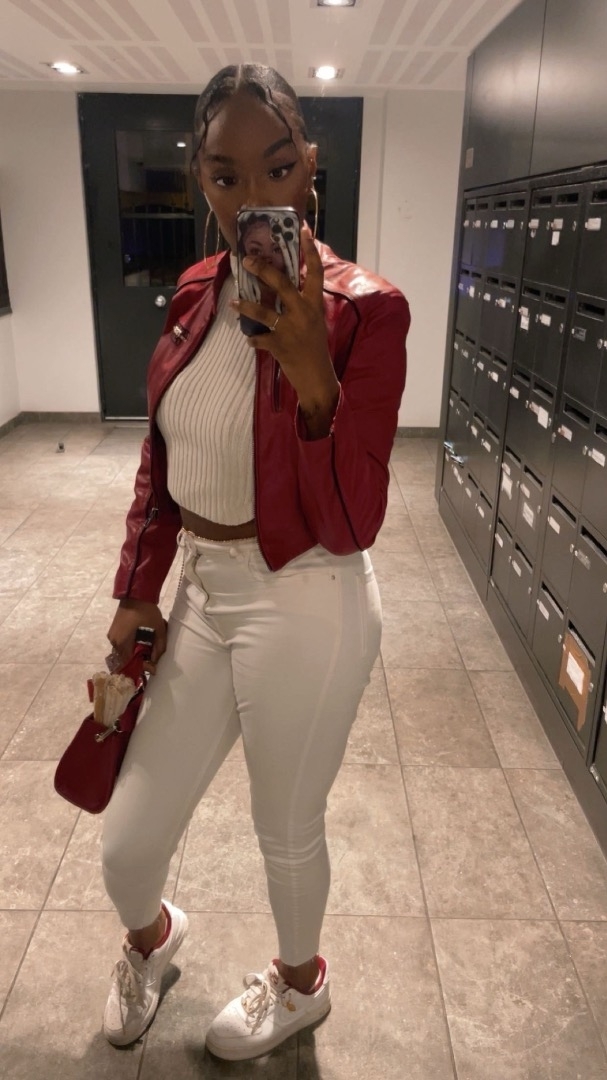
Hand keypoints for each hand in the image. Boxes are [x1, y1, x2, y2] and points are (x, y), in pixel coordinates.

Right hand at [107, 599, 166, 674]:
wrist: (136, 594)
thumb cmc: (148, 612)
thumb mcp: (158, 629)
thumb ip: (159, 647)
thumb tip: (155, 661)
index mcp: (123, 642)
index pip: (130, 663)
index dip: (142, 667)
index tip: (153, 669)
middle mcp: (114, 641)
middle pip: (125, 659)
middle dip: (137, 662)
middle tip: (150, 662)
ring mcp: (112, 635)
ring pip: (122, 652)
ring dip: (132, 655)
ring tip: (145, 654)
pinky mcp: (113, 630)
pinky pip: (120, 644)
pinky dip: (129, 647)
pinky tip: (139, 645)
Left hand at [231, 225, 338, 428]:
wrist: (318, 378)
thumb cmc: (315, 347)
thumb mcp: (315, 321)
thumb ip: (302, 303)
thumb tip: (284, 285)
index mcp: (315, 304)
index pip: (315, 272)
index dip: (309, 250)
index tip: (301, 229)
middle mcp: (304, 313)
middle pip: (282, 284)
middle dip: (263, 270)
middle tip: (247, 260)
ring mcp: (290, 329)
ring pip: (263, 312)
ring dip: (246, 306)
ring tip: (234, 302)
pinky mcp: (279, 346)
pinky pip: (259, 339)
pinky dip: (253, 339)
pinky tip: (250, 339)